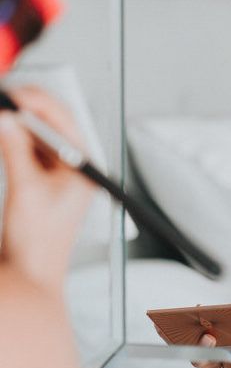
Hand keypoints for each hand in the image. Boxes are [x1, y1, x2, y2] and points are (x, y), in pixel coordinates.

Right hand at [0, 86, 93, 294]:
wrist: (33, 275)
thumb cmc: (39, 242)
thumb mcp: (26, 191)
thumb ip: (16, 151)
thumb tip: (6, 119)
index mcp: (84, 165)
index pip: (64, 120)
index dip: (37, 102)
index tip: (13, 93)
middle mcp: (76, 165)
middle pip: (52, 123)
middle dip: (26, 106)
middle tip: (3, 97)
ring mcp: (60, 172)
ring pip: (38, 133)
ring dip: (17, 120)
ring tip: (0, 111)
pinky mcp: (43, 180)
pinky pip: (28, 148)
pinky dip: (12, 137)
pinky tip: (1, 130)